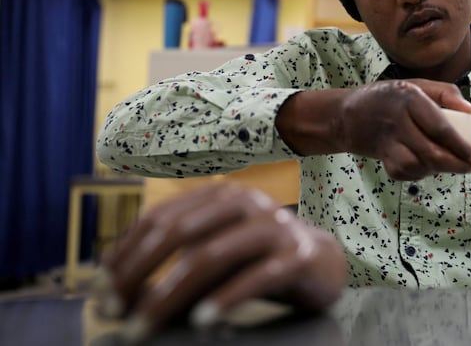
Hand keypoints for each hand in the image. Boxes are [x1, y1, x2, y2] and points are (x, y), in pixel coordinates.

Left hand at [93, 183, 346, 341]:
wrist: (321, 262)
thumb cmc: (256, 259)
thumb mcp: (213, 254)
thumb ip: (173, 266)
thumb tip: (116, 295)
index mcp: (219, 194)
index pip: (159, 218)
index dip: (124, 254)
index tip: (99, 293)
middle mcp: (244, 202)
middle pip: (178, 232)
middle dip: (137, 274)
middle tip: (112, 313)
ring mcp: (273, 226)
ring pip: (212, 255)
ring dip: (171, 294)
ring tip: (144, 327)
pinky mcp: (297, 255)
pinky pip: (257, 277)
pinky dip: (226, 299)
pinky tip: (202, 322)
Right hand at [337, 79, 470, 179]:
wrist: (347, 115)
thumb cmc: (388, 98)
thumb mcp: (415, 85)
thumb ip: (445, 93)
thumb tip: (470, 110)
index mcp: (409, 98)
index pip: (439, 127)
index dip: (460, 145)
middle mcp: (397, 120)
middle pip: (431, 151)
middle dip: (455, 164)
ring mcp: (387, 141)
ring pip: (417, 165)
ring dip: (436, 169)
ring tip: (448, 164)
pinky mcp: (381, 156)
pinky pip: (403, 172)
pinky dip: (418, 173)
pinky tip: (425, 166)